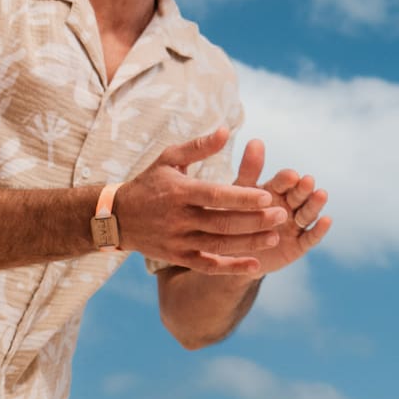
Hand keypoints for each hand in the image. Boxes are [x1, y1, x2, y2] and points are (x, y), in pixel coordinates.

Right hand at [114, 128, 285, 274]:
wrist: (115, 217)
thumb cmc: (149, 182)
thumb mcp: (168, 159)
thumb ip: (199, 146)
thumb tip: (227, 130)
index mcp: (180, 192)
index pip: (215, 195)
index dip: (241, 197)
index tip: (267, 195)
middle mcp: (178, 219)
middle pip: (221, 222)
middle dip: (254, 220)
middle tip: (282, 215)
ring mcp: (177, 241)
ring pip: (218, 244)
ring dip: (248, 243)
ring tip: (275, 237)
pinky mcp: (177, 257)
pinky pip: (207, 265)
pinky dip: (230, 267)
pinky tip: (255, 266)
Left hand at [234, 138, 331, 275]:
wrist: (231, 256)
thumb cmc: (234, 219)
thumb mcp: (239, 195)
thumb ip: (249, 170)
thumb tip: (256, 140)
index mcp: (274, 191)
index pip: (283, 181)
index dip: (287, 179)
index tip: (290, 175)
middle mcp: (289, 205)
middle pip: (299, 195)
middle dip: (303, 189)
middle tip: (306, 182)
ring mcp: (295, 225)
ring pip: (308, 213)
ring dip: (315, 204)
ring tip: (321, 195)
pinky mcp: (299, 245)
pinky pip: (311, 237)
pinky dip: (319, 229)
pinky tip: (326, 220)